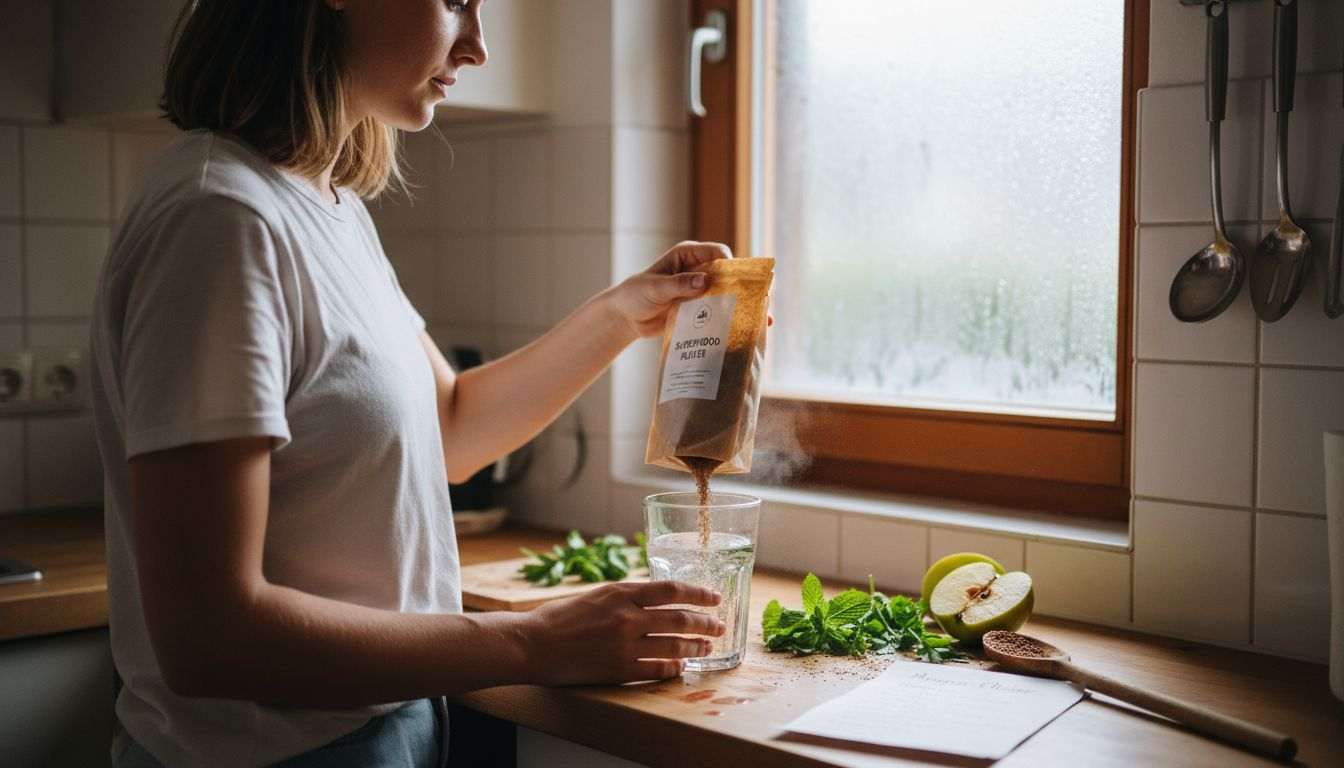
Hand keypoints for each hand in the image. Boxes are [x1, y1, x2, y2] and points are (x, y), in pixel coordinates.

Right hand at [522, 580, 725, 685]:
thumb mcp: (597, 594)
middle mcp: (626, 617)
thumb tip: (658, 598)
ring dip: (696, 646)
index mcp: (621, 592)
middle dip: (705, 623)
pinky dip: (674, 667)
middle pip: (679, 618)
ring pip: (674, 645)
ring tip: (708, 647)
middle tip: (719, 625)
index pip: (671, 589)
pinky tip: (681, 666)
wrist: (533, 644)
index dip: (698, 593)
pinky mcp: (618, 669)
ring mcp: (624, 645)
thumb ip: (627, 596)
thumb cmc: (560, 617)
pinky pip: (657, 669)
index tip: (714, 597)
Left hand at [604, 241, 732, 339]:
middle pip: (723, 273)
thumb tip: (705, 281)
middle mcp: (696, 269)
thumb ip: (679, 284)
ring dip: (725, 304)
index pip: (716, 252)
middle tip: (738, 302)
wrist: (626, 317)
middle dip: (731, 286)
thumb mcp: (655, 287)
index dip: (728, 263)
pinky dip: (716, 317)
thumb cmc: (635, 294)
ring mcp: (697, 290)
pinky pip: (712, 311)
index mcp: (687, 255)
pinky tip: (721, 326)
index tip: (734, 281)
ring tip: (731, 317)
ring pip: (720, 293)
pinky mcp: (696, 307)